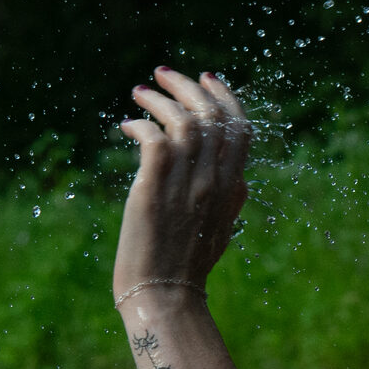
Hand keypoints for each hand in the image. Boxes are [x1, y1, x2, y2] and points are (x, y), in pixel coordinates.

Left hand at [113, 67, 251, 302]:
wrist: (165, 294)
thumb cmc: (188, 264)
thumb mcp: (223, 228)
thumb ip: (232, 198)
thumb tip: (239, 177)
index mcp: (233, 187)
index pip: (240, 128)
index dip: (225, 97)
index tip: (207, 77)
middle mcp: (213, 182)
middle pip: (211, 116)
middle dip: (188, 86)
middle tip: (163, 74)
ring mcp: (185, 186)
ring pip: (182, 121)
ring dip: (160, 99)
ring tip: (140, 92)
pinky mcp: (153, 190)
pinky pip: (152, 139)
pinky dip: (140, 124)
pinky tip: (127, 126)